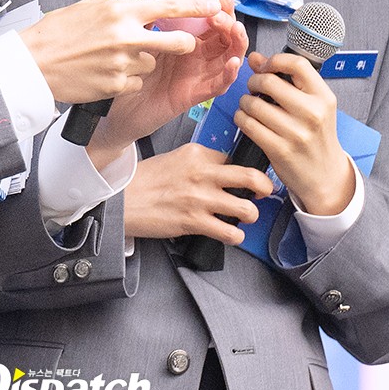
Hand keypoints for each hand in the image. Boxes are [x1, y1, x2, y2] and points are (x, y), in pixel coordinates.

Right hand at [20, 0, 220, 106]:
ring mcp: (123, 63)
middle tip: (179, 43)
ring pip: (152, 63)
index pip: (169, 6)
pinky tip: (106, 72)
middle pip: (177, 42)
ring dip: (142, 61)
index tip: (213, 5)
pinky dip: (126, 78)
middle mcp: (126, 36)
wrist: (35, 64)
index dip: (196, 6)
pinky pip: (136, 80)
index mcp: (121, 11)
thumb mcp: (87, 6)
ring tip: (113, 57)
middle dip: (183, 44)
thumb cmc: (57, 34)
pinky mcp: (117, 85)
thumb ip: (116, 1)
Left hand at [87, 0, 245, 168]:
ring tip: (233, 29)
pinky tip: (231, 62)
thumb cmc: (126, 70)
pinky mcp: (195, 95)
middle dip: (229, 19)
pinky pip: (219, 85)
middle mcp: (197, 56)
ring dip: (236, 42)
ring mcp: (198, 74)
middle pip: (225, 34)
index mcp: (186, 39)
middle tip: (220, 11)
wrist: (115, 104)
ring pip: (229, 56)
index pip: (210, 18)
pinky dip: (229, 74)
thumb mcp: (141, 38)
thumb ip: (154, 19)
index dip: (219, 5)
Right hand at [123, 143, 272, 243]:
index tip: (251, 178)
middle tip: (264, 192)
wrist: (123, 199)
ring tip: (244, 216)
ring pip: (246, 209)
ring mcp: (200, 199)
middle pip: (251, 177)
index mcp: (197, 153)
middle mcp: (203, 173)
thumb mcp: (176, 158)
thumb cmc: (146, 180)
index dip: (245, 169)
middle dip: (265, 187)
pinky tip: (230, 233)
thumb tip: (224, 172)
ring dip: (250, 215)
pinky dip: (235, 236)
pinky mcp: (194, 222)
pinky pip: (230, 232)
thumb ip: (201, 162)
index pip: (235, 158)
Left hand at [234, 51, 354, 215]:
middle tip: (253, 88)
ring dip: (244, 102)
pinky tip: (246, 119)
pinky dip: (241, 118)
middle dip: (253, 82)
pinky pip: (248, 124)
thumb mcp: (312, 105)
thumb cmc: (316, 135)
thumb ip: (285, 79)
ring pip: (253, 103)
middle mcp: (312, 113)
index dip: (274, 60)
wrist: (326, 176)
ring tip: (250, 106)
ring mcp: (296, 133)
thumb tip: (255, 58)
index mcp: (323, 97)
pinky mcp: (280, 150)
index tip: (265, 67)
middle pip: (268, 81)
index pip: (297, 64)